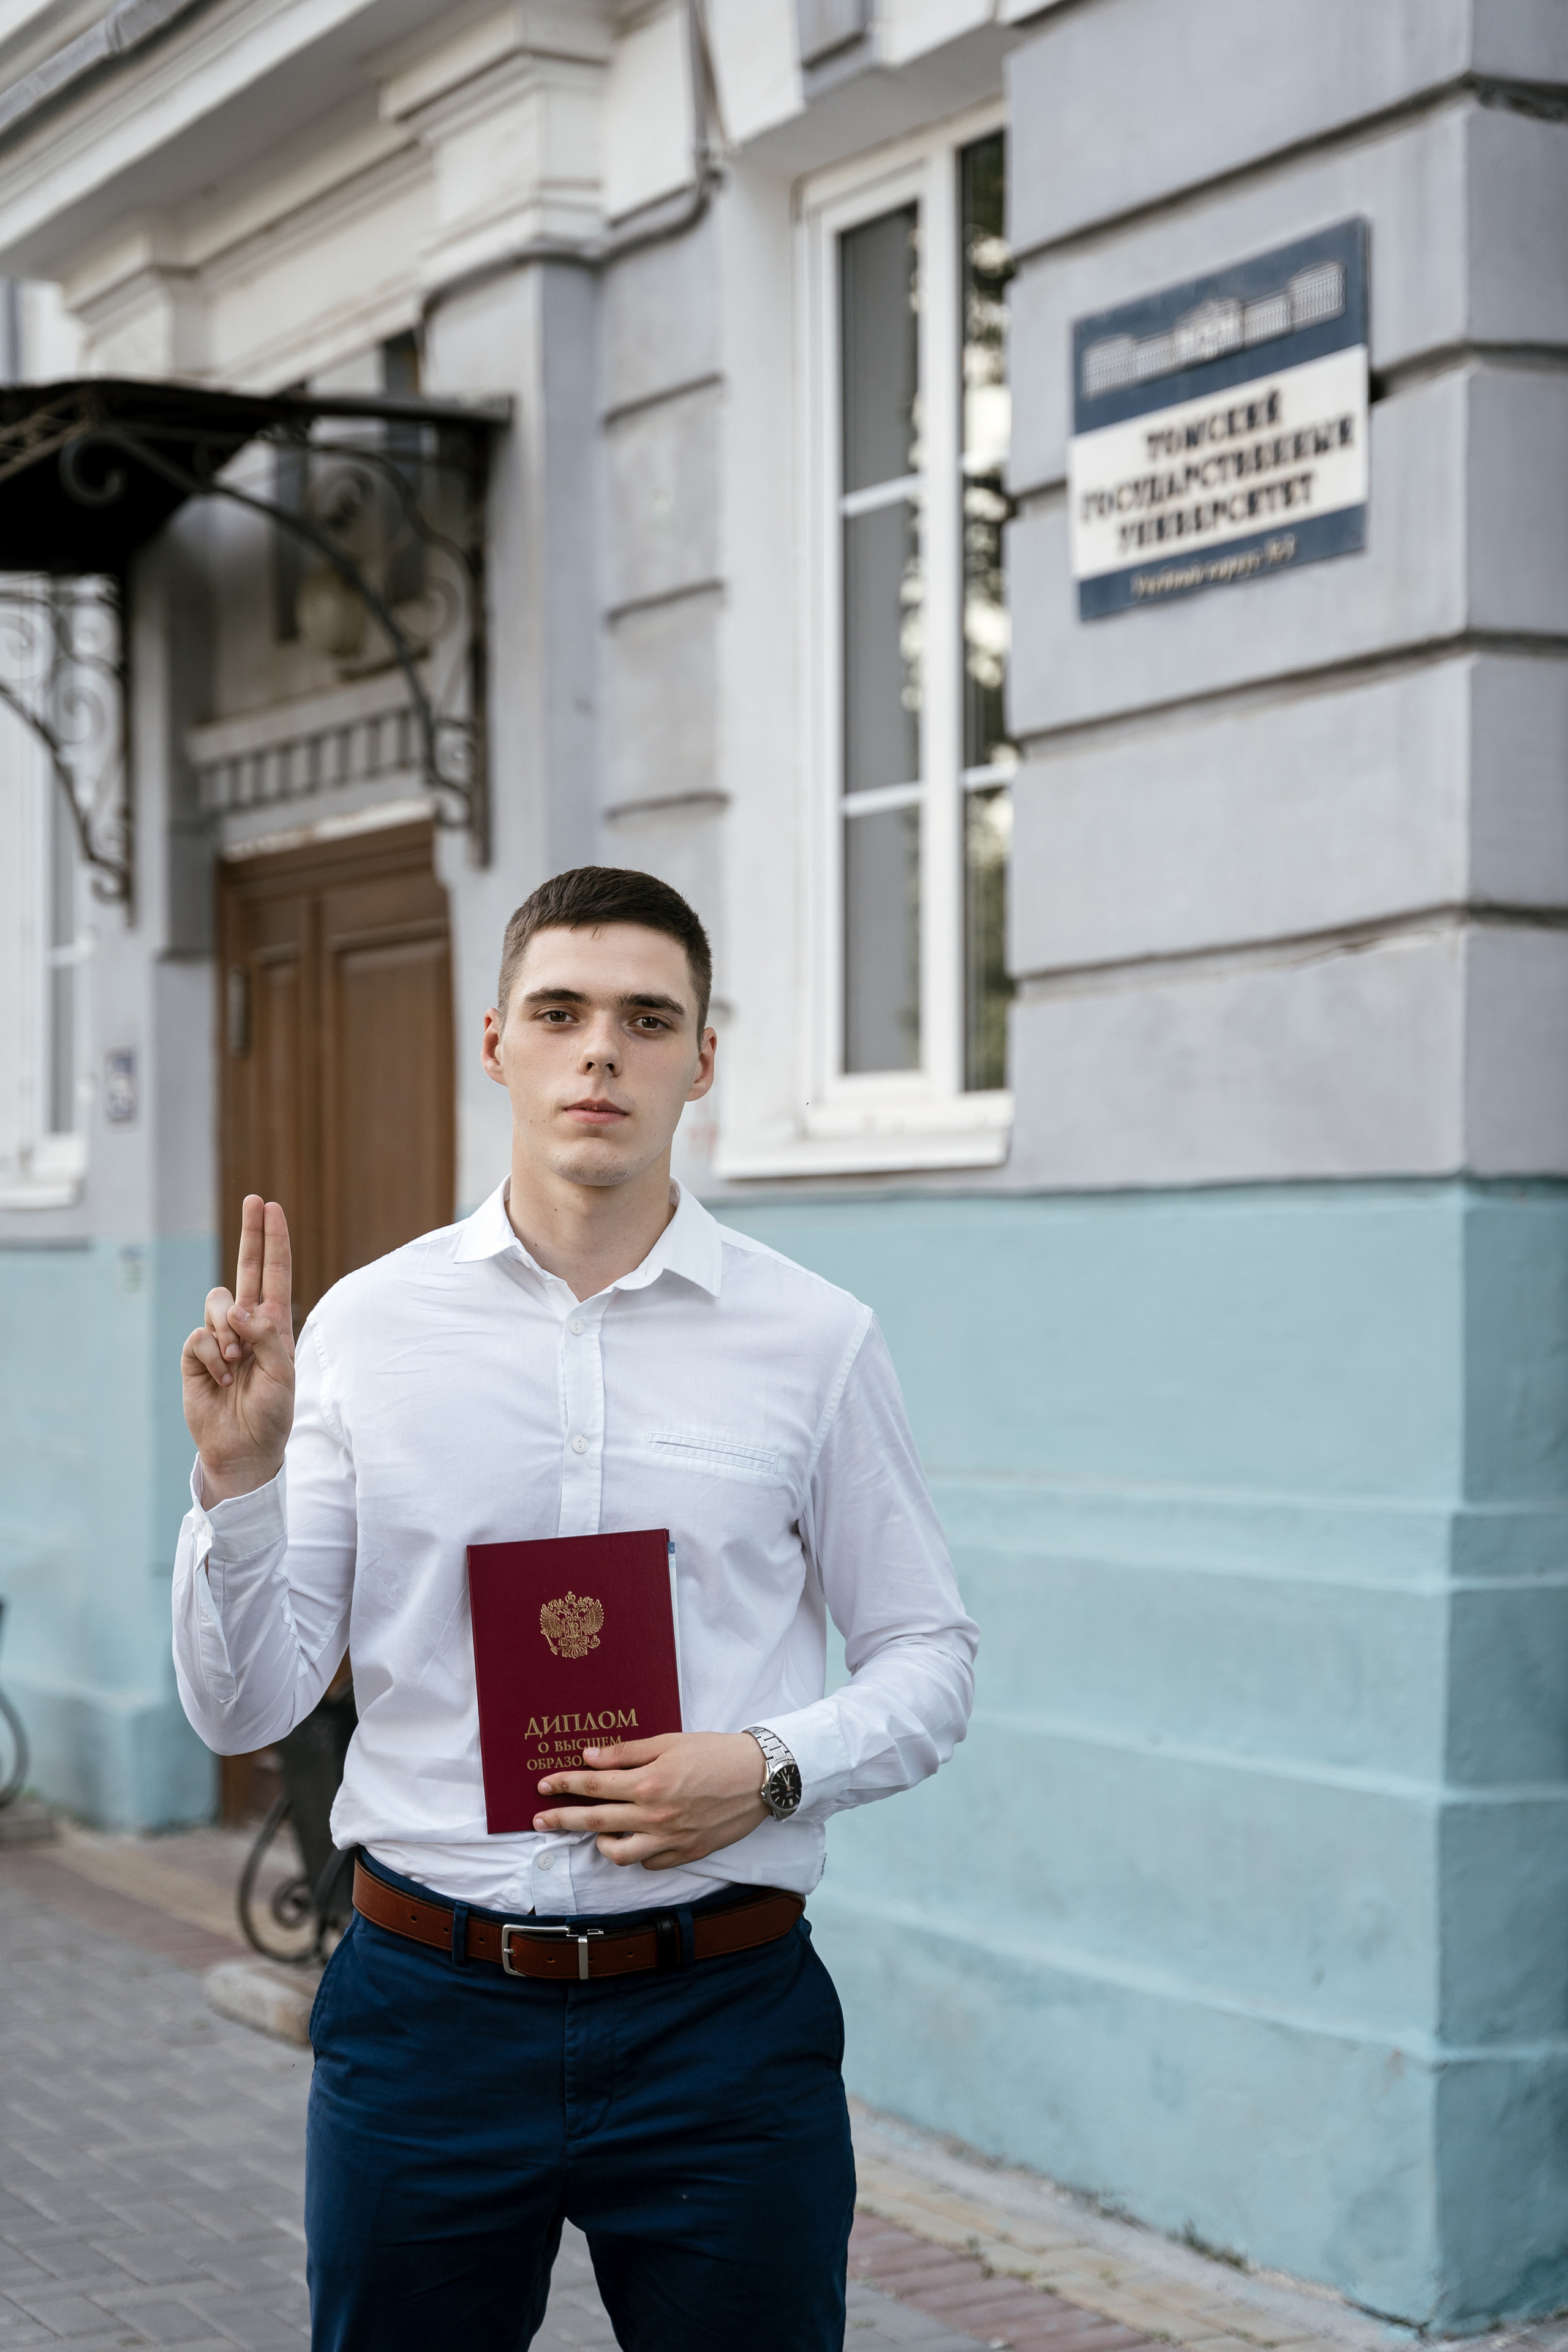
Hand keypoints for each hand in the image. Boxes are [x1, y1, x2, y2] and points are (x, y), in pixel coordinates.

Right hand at [181, 1196, 295, 1502]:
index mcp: (275, 1325)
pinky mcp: (196, 1355)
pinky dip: (211, 1357)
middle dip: (251, 1233)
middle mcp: (247, 1324)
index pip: (275, 1274)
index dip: (273, 1241)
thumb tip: (240, 1308)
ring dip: (228, 1331)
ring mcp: (220, 1337)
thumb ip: (267, 1337)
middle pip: (246, 1269)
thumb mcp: (283, 1375)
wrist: (243, 1448)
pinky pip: (199, 1336)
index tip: (271, 1208)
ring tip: (236, 1364)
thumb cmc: (272, 1413)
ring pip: (218, 1302)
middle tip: (254, 1200)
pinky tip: (221, 1378)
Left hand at [533, 1732, 769, 1869]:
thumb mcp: (669, 1742)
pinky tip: (634, 1839)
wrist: (761, 1776)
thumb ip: (627, 1752)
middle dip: (562, 1819)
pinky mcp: (686, 1854)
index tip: (544, 1786)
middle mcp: (655, 1815)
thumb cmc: (715, 1752)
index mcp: (649, 1783)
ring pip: (619, 1854)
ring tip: (596, 1833)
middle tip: (540, 1819)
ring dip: (600, 1843)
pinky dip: (636, 1854)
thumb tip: (590, 1757)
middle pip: (595, 1821)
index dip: (564, 1785)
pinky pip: (649, 1863)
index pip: (594, 1786)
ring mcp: (670, 1839)